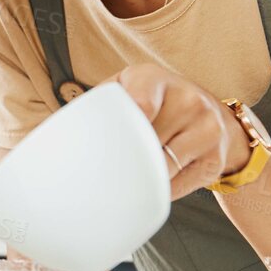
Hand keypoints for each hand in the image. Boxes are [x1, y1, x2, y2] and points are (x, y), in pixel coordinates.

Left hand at [110, 64, 248, 199]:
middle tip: (109, 169)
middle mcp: (188, 99)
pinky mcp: (215, 159)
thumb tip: (55, 133)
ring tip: (132, 172)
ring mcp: (207, 129)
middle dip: (127, 158)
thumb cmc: (153, 103)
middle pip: (148, 143)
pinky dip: (160, 190)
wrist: (214, 116)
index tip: (118, 138)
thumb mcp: (127, 88)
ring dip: (143, 176)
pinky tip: (155, 180)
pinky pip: (177, 186)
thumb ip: (99, 102)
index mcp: (154, 79)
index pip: (142, 102)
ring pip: (163, 168)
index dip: (130, 121)